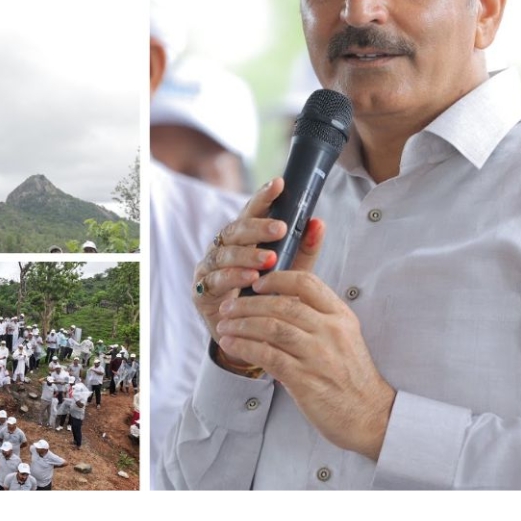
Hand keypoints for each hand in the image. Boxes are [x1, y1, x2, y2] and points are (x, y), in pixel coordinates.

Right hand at [191, 177, 324, 361]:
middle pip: (235, 230)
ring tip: (269, 260)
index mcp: (243, 238)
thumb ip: (303, 249)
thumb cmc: (267, 296)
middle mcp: (222, 247)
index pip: (252, 212)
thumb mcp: (291, 271)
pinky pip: (215, 279)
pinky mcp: (201, 290)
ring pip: (224, 253)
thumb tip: (318, 222)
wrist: (248, 336)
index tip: (279, 185)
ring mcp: (209, 267)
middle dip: (257, 228)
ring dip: (247, 255)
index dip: (263, 198)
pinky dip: (232, 277)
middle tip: (280, 229)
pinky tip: (249, 278)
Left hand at [214, 265, 395, 460]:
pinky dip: (244, 347)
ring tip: (223, 327)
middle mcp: (331, 331)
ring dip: (241, 325)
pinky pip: (267, 355)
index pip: (306, 283)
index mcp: (341, 316)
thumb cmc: (350, 376)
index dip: (276, 279)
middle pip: (281, 305)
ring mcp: (318, 355)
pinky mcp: (305, 378)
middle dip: (247, 304)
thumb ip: (315, 318)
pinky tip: (230, 345)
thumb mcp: (343, 337)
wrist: (370, 416)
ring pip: (270, 327)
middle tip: (228, 309)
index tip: (257, 284)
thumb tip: (275, 303)